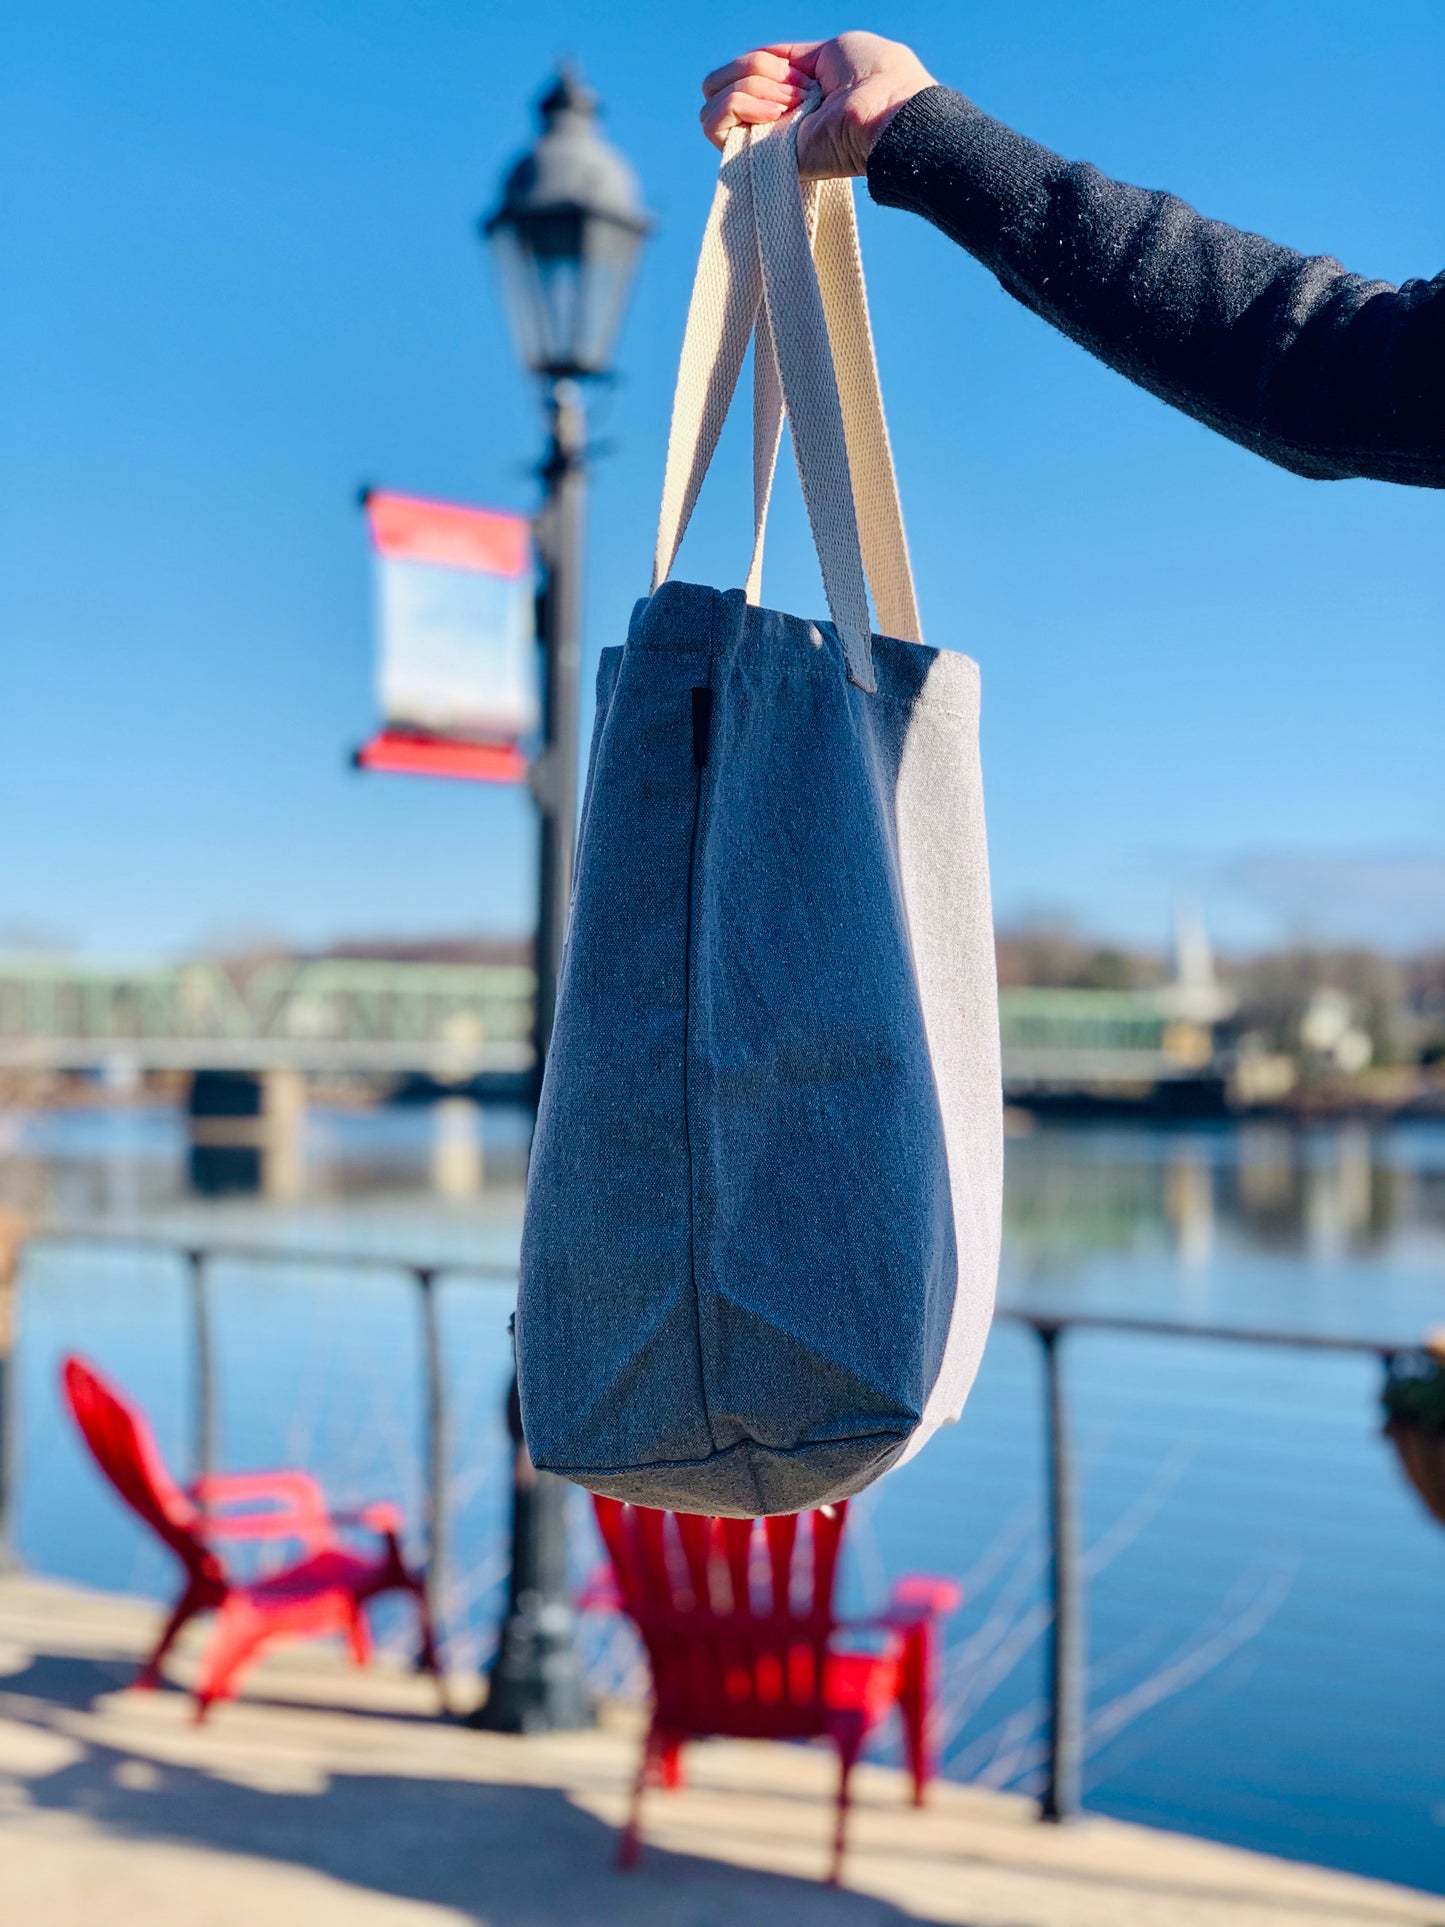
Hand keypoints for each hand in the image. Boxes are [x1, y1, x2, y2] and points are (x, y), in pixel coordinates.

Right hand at [701, 33, 935, 179]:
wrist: (884, 112)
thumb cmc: (875, 77)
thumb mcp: (831, 49)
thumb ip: (795, 57)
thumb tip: (768, 65)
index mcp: (793, 91)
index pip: (748, 69)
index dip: (762, 59)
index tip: (797, 70)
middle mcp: (774, 117)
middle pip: (723, 82)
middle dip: (753, 69)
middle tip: (795, 86)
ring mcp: (763, 139)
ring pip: (715, 100)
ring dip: (750, 87)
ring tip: (790, 102)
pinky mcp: (755, 157)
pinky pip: (713, 123)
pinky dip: (737, 104)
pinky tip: (775, 111)